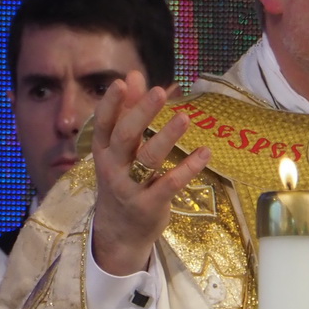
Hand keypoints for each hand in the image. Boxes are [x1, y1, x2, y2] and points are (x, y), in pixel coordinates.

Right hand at [90, 72, 211, 275]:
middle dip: (141, 113)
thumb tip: (133, 76)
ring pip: (148, 159)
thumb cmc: (122, 181)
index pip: (104, 123)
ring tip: (185, 117)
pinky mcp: (150, 205)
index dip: (112, 103)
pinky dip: (188, 168)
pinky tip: (205, 152)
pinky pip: (170, 184)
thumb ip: (127, 112)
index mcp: (103, 151)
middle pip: (125, 136)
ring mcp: (130, 187)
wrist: (118, 232)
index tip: (122, 82)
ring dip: (167, 137)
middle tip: (159, 91)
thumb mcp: (119, 150)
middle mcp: (113, 168)